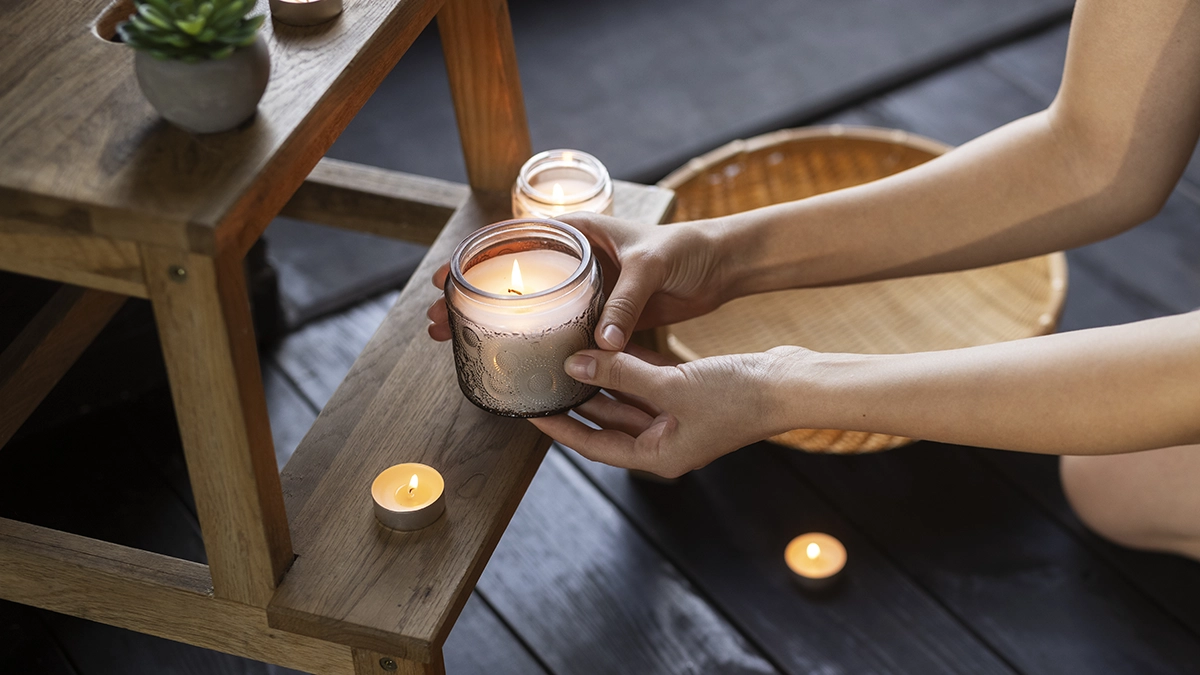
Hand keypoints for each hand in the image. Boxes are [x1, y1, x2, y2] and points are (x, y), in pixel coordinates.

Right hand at [426, 213, 728, 347]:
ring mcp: (587, 291)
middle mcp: (576, 261)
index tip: (443, 278)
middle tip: (437, 321)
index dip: (473, 258)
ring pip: (532, 310)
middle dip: (471, 299)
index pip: (513, 238)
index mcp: (578, 233)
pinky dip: (538, 345)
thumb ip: (625, 304)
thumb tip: (601, 345)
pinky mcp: (603, 317)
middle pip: (512, 280)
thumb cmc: (687, 249)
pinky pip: (564, 332)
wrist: (721, 266)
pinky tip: (512, 359)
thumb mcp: (651, 267)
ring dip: (497, 326)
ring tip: (457, 341)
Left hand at [531, 344, 801, 478]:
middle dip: (577, 401)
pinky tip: (608, 346)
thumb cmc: (737, 396)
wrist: (789, 384)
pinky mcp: (690, 396)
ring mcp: (679, 420)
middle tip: (542, 380)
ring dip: (602, 380)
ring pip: (627, 400)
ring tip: (566, 357)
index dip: (560, 430)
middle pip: (607, 423)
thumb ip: (621, 373)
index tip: (530, 415)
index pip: (594, 445)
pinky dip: (630, 368)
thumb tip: (575, 363)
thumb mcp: (671, 385)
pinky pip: (649, 384)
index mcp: (657, 455)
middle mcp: (664, 442)